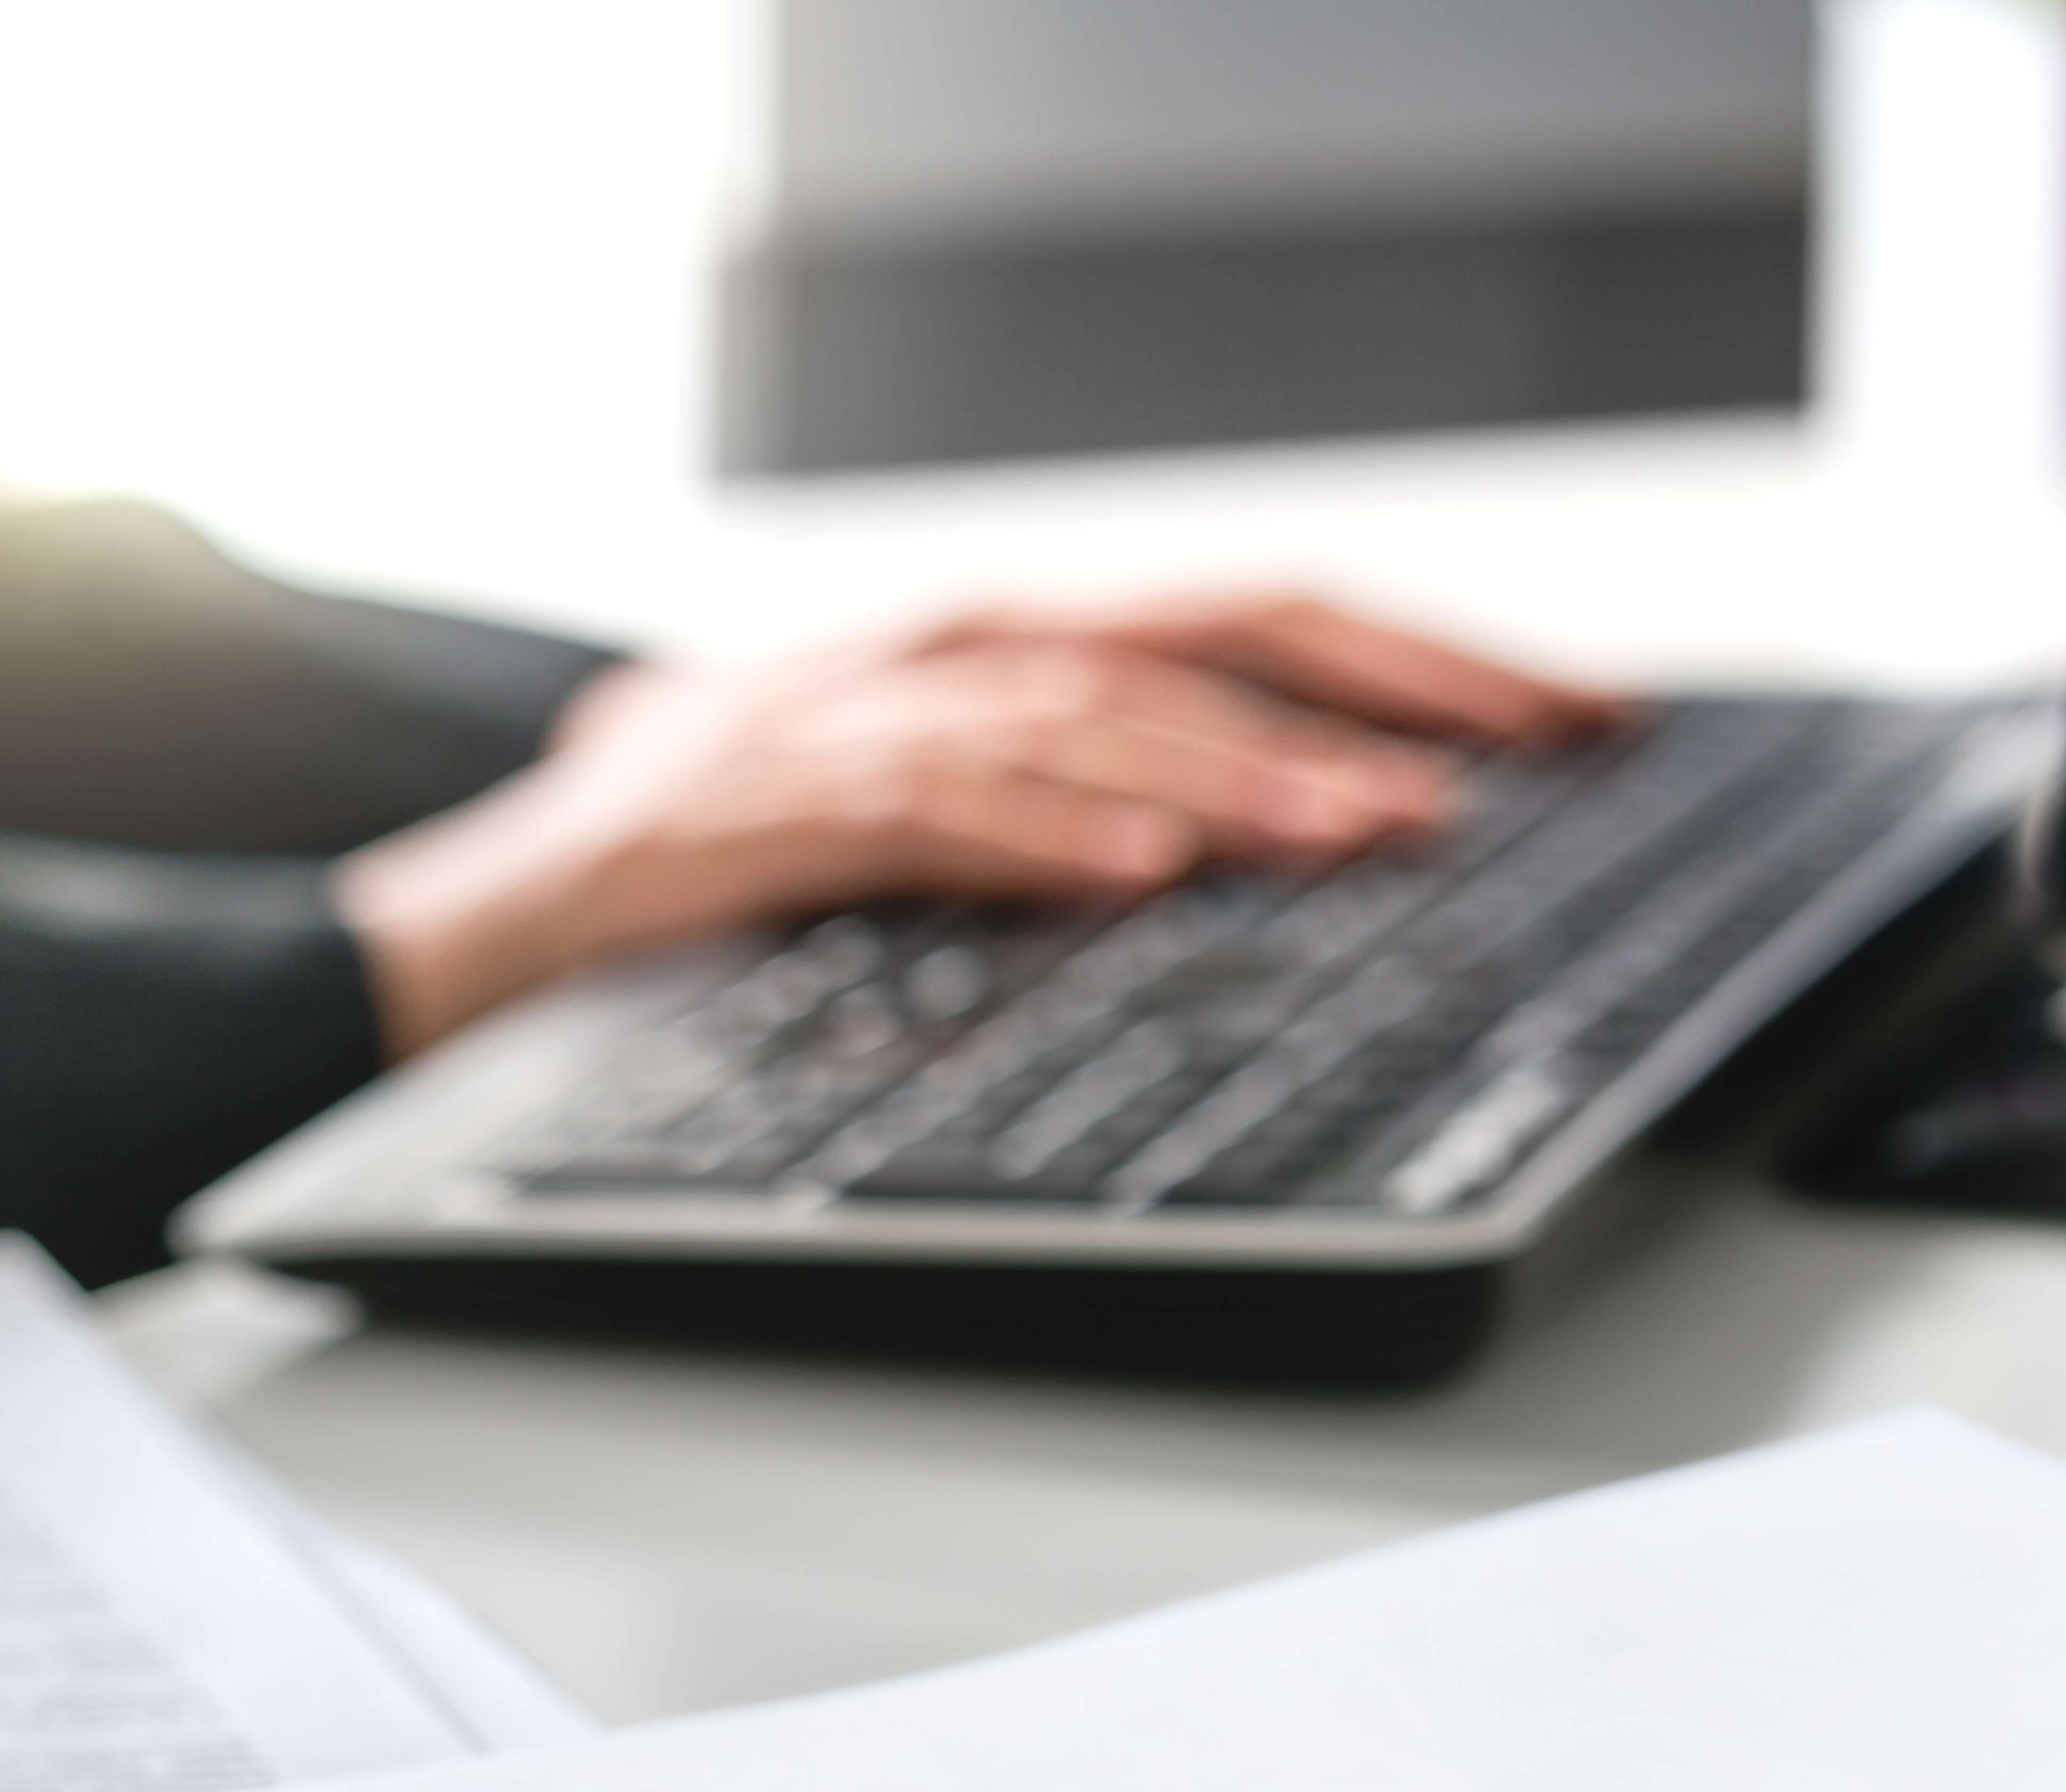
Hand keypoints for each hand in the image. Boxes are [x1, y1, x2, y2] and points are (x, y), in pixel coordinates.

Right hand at [334, 594, 1615, 1057]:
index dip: (1420, 657)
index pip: (1252, 618)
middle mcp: (949, 652)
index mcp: (1005, 648)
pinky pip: (932, 810)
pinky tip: (1144, 868)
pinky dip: (1046, 833)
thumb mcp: (937, 802)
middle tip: (1533, 750)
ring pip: (1090, 717)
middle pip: (1208, 632)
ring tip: (1369, 831)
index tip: (1563, 714)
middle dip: (1386, 686)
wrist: (502, 899)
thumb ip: (1087, 794)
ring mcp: (855, 717)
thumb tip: (1278, 826)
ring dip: (1244, 773)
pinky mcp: (771, 806)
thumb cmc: (732, 856)